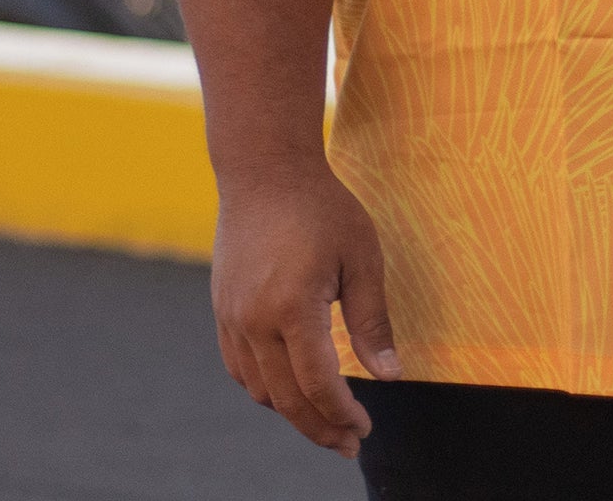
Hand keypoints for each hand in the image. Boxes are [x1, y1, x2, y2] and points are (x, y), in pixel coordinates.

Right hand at [210, 162, 402, 456]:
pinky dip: (266, 389)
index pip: (319, 384)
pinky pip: (241, 369)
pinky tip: (291, 389)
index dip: (343, 415)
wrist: (264, 170)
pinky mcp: (222, 311)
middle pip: (287, 399)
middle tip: (349, 443)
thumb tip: (390, 376)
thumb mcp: (362, 255)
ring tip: (325, 419)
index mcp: (293, 307)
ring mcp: (232, 318)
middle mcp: (255, 321)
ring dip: (292, 412)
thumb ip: (372, 320)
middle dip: (320, 428)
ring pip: (260, 390)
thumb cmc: (321, 207)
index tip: (364, 430)